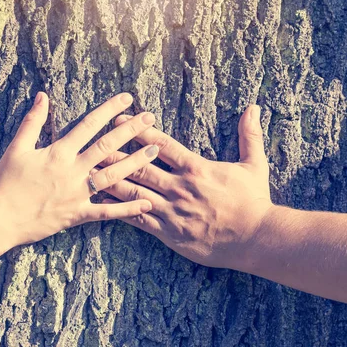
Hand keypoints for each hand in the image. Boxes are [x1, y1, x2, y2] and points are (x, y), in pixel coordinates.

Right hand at [0, 92, 159, 249]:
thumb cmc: (5, 182)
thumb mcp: (17, 148)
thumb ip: (33, 121)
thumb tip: (43, 96)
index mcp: (59, 152)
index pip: (89, 125)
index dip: (109, 110)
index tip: (127, 99)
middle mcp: (72, 171)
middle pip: (107, 146)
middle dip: (131, 131)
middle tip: (151, 119)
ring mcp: (77, 193)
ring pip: (113, 175)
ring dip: (136, 163)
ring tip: (155, 151)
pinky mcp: (78, 214)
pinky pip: (107, 211)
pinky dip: (127, 208)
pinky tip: (147, 203)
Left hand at [100, 105, 272, 268]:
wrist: (255, 239)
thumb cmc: (254, 202)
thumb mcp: (255, 165)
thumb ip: (249, 136)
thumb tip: (254, 108)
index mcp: (196, 168)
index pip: (160, 144)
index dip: (138, 131)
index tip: (121, 120)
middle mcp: (179, 187)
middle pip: (139, 165)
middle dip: (115, 153)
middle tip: (94, 143)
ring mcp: (171, 211)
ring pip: (134, 192)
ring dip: (111, 179)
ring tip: (90, 170)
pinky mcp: (169, 233)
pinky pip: (139, 220)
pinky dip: (120, 211)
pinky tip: (103, 205)